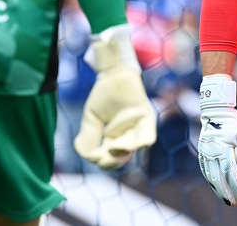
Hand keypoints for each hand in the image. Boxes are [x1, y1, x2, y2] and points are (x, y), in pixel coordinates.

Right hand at [73, 25, 155, 168]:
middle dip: (112, 161)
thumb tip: (89, 157)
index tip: (93, 155)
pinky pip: (148, 136)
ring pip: (135, 148)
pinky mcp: (146, 118)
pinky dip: (141, 143)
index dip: (101, 160)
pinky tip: (130, 146)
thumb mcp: (92, 118)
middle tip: (103, 157)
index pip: (109, 158)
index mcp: (114, 138)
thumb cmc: (103, 96)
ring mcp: (138, 128)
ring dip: (125, 153)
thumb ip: (88, 137)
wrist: (112, 74)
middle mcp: (128, 135)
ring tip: (113, 149)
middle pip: (123, 157)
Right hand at [197, 74, 236, 205]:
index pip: (229, 173)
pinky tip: (216, 186)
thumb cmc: (232, 123)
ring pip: (210, 176)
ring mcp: (205, 153)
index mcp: (222, 149)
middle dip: (227, 193)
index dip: (236, 187)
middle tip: (235, 203)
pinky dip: (211, 180)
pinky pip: (205, 170)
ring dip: (218, 189)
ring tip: (226, 199)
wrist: (216, 111)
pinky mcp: (201, 152)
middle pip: (218, 178)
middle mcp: (211, 153)